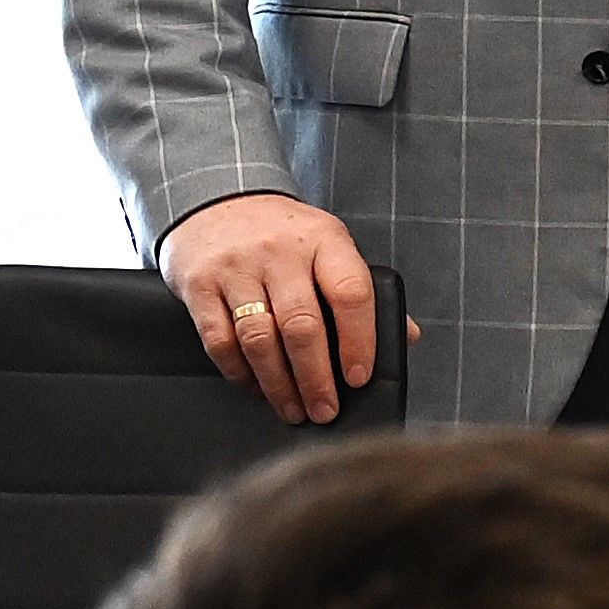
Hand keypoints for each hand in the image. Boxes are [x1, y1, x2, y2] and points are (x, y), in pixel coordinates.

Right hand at [167, 191, 385, 422]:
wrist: (217, 199)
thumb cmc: (285, 233)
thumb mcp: (330, 244)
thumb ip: (362, 289)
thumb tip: (408, 336)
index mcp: (325, 240)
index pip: (350, 292)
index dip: (359, 339)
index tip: (359, 376)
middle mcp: (281, 253)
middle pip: (303, 324)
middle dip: (316, 376)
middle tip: (325, 410)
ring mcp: (237, 268)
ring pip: (259, 338)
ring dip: (278, 383)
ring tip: (293, 409)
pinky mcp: (199, 286)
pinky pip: (219, 339)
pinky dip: (239, 372)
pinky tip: (256, 389)